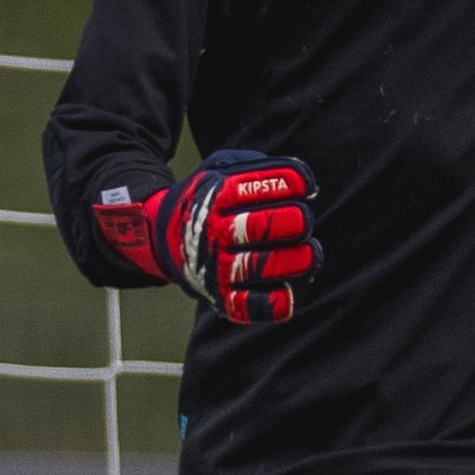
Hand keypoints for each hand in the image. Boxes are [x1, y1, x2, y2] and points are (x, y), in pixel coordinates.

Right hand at [91, 148, 319, 324]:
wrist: (165, 236)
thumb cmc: (211, 199)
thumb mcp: (224, 169)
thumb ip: (261, 168)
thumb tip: (305, 181)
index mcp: (214, 195)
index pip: (252, 187)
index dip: (287, 183)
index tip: (305, 186)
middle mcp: (213, 231)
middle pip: (259, 228)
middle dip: (293, 221)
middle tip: (303, 220)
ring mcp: (216, 265)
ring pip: (258, 266)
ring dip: (293, 261)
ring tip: (309, 254)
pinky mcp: (221, 296)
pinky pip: (248, 305)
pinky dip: (273, 303)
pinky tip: (288, 291)